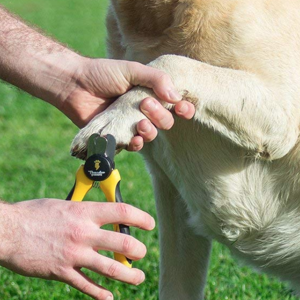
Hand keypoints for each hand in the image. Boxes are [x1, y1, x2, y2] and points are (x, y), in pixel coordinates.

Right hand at [0, 199, 154, 299]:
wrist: (8, 231)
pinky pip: (86, 286)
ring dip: (129, 275)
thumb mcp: (64, 205)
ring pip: (110, 269)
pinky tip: (109, 296)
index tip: (150, 224)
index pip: (121, 212)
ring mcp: (74, 254)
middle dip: (139, 250)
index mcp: (85, 213)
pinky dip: (100, 293)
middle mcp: (83, 233)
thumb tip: (100, 215)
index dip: (140, 217)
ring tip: (138, 277)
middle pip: (123, 244)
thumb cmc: (36, 214)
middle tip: (143, 253)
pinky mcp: (62, 272)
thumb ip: (84, 212)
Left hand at [61, 58, 194, 149]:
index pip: (174, 105)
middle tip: (145, 104)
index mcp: (150, 94)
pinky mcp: (118, 136)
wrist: (75, 84)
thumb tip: (176, 97)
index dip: (183, 109)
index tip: (182, 107)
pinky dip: (136, 144)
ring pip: (151, 135)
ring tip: (140, 123)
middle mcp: (143, 111)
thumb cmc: (103, 73)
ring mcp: (130, 124)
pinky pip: (133, 146)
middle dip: (161, 116)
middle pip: (165, 122)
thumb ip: (155, 79)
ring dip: (150, 132)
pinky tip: (133, 138)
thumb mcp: (132, 69)